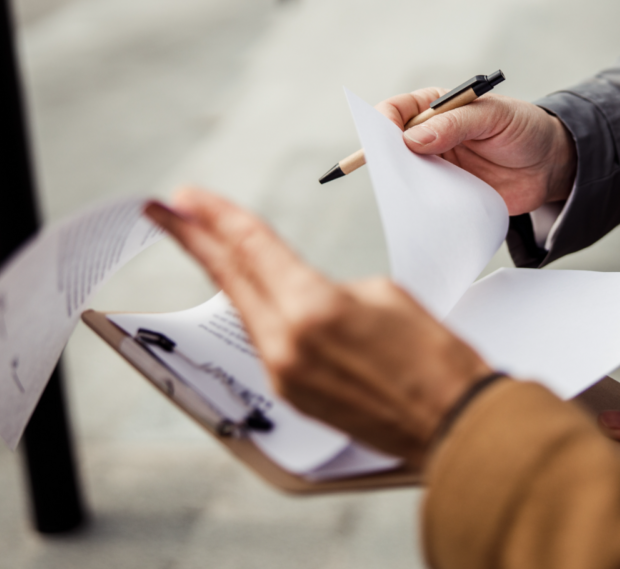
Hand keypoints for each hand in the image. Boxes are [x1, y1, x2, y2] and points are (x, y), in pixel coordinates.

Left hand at [145, 188, 493, 466]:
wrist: (454, 423)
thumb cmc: (435, 357)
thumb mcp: (385, 295)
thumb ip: (331, 288)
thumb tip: (308, 298)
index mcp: (311, 309)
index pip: (251, 248)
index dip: (215, 216)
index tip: (185, 196)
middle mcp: (286, 345)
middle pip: (231, 279)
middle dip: (195, 240)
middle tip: (165, 211)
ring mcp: (285, 376)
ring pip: (246, 311)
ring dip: (225, 276)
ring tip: (205, 246)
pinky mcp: (294, 396)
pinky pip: (265, 342)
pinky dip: (255, 312)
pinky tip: (250, 295)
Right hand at [375, 88, 576, 214]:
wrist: (550, 166)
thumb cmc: (525, 130)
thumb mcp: (495, 116)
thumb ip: (457, 123)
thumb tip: (413, 139)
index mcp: (438, 108)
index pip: (397, 109)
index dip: (384, 121)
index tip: (385, 138)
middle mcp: (431, 136)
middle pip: (392, 145)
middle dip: (386, 156)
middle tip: (391, 170)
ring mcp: (438, 166)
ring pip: (405, 174)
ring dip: (402, 183)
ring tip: (407, 190)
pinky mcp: (449, 192)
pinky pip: (426, 199)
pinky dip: (420, 204)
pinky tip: (422, 208)